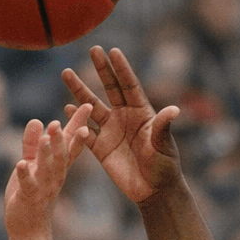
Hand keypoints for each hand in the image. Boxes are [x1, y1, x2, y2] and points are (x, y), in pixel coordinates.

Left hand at [2, 106, 91, 239]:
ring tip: (47, 138)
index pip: (70, 143)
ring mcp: (44, 188)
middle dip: (62, 138)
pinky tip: (20, 164)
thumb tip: (37, 120)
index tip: (87, 106)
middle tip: (61, 120)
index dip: (78, 124)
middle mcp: (55, 176)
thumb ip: (33, 144)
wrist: (29, 229)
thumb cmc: (31, 195)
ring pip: (48, 169)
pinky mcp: (29, 198)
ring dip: (47, 153)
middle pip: (62, 154)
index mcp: (57, 167)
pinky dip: (25, 175)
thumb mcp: (33, 165)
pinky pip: (28, 185)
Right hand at [61, 46, 181, 203]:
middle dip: (102, 70)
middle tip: (93, 48)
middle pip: (110, 88)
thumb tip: (174, 110)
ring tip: (67, 74)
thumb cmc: (165, 166)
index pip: (129, 86)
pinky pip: (85, 131)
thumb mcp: (164, 146)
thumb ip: (163, 127)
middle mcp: (125, 117)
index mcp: (142, 112)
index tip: (113, 51)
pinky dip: (75, 121)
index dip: (121, 69)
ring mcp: (111, 131)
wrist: (153, 191)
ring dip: (79, 91)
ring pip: (92, 107)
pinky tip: (65, 109)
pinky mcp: (100, 148)